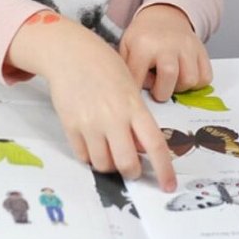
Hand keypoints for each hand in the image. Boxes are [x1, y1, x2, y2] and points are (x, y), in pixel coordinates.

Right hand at [5, 11, 177, 191]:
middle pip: (127, 163)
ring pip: (103, 164)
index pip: (154, 144)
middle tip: (133, 168)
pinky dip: (91, 157)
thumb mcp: (129, 87)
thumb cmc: (105, 66)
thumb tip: (141, 148)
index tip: (168, 185)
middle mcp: (112, 118)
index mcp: (133, 106)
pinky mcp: (70, 126)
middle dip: (132, 172)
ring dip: (110, 166)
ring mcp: (90, 123)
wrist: (71, 53)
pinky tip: (94, 144)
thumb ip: (137, 117)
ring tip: (110, 152)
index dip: (164, 169)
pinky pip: (83, 156)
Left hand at [119, 3, 212, 102]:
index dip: (137, 91)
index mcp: (143, 45)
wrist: (164, 17)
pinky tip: (184, 76)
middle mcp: (167, 45)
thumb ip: (127, 70)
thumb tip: (132, 92)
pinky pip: (205, 77)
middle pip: (169, 76)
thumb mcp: (126, 47)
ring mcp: (187, 47)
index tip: (137, 91)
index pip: (138, 79)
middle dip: (162, 92)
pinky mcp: (201, 51)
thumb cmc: (144, 37)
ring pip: (190, 79)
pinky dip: (197, 83)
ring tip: (172, 80)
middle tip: (158, 88)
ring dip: (180, 87)